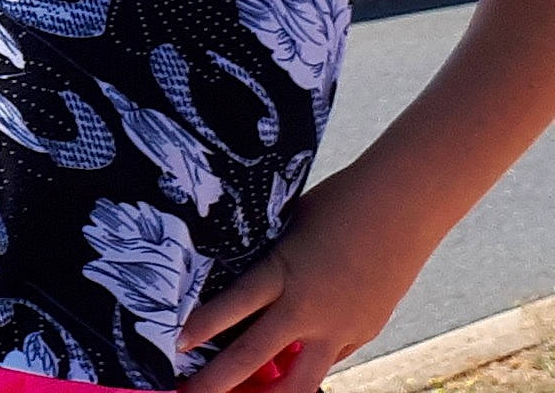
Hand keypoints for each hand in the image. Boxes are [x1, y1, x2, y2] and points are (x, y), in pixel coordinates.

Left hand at [179, 168, 431, 392]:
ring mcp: (340, 327)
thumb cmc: (337, 202)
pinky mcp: (363, 332)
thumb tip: (234, 273)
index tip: (173, 344)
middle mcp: (309, 307)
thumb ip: (266, 257)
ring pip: (302, 381)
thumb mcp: (288, 227)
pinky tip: (290, 372)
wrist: (403, 206)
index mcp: (283, 271)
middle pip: (256, 354)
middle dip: (220, 380)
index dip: (201, 327)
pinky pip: (329, 361)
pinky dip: (309, 367)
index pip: (233, 305)